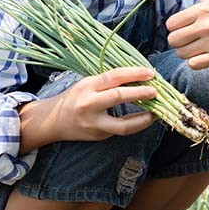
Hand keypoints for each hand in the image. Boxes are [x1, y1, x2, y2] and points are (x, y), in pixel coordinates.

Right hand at [19, 67, 156, 151]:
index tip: (151, 74)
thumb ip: (108, 82)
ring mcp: (93, 123)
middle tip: (156, 91)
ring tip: (155, 113)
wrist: (53, 121)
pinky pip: (120, 131)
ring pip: (122, 125)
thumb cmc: (75, 97)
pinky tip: (144, 119)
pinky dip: (134, 125)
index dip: (134, 73)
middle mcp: (89, 104)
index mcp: (87, 86)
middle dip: (140, 93)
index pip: (114, 76)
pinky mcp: (98, 136)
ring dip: (143, 119)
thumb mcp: (87, 83)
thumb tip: (139, 77)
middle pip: (118, 97)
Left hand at [165, 0, 208, 69]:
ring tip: (198, 47)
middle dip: (179, 42)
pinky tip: (205, 56)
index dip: (176, 28)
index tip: (187, 27)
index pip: (170, 25)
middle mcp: (208, 24)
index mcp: (202, 9)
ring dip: (187, 54)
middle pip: (173, 41)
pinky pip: (193, 65)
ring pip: (182, 54)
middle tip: (191, 39)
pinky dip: (196, 63)